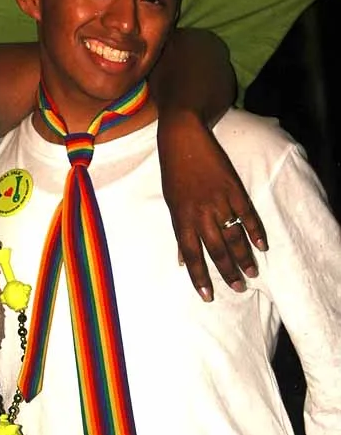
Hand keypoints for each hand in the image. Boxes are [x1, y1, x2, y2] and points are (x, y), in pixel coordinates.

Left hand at [157, 112, 267, 300]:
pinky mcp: (234, 189)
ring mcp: (219, 201)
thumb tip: (182, 260)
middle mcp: (201, 213)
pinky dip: (255, 231)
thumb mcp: (171, 203)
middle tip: (238, 288)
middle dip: (228, 272)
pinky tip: (262, 245)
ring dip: (244, 257)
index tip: (208, 296)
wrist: (183, 138)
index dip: (200, 277)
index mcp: (181, 218)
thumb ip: (180, 232)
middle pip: (217, 250)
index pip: (192, 255)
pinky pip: (247, 215)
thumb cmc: (174, 173)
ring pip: (234, 236)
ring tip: (252, 273)